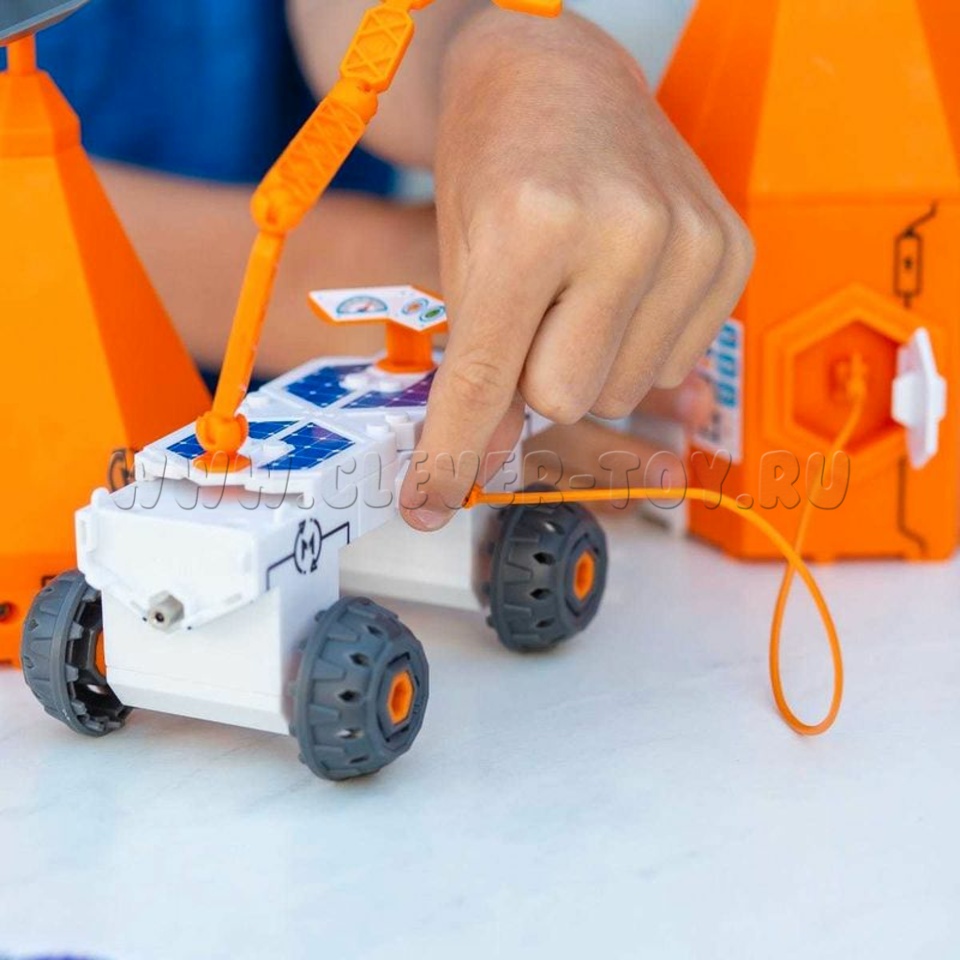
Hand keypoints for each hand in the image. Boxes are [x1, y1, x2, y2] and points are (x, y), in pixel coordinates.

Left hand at [400, 9, 752, 529]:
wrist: (559, 76)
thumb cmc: (496, 159)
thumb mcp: (459, 259)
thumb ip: (474, 367)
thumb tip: (480, 465)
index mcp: (533, 222)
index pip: (487, 379)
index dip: (453, 451)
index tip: (430, 500)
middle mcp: (625, 229)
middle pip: (563, 398)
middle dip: (531, 380)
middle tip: (527, 317)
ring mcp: (689, 239)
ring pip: (621, 390)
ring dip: (586, 362)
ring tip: (575, 290)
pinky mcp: (731, 251)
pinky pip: (672, 364)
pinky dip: (634, 345)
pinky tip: (620, 287)